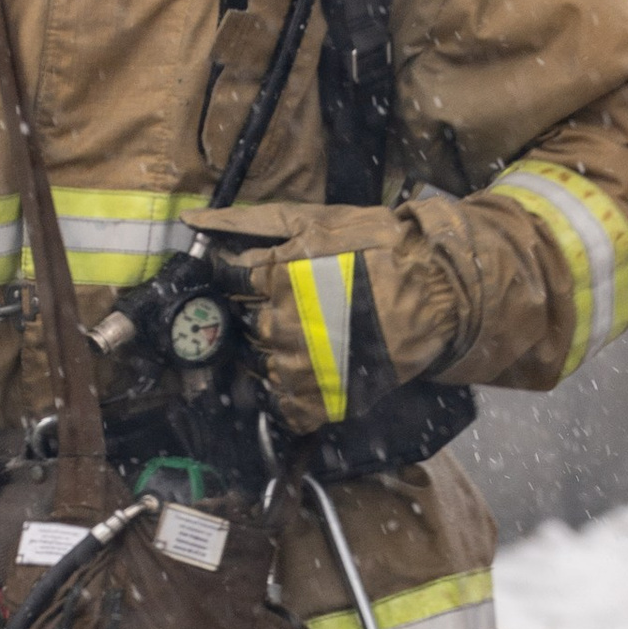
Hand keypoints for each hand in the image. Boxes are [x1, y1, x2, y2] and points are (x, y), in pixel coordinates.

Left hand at [196, 203, 470, 440]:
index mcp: (270, 278)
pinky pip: (282, 409)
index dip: (232, 279)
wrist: (435, 291)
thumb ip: (249, 222)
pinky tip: (308, 373)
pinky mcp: (318, 400)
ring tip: (304, 338)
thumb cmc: (376, 247)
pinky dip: (287, 396)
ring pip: (255, 368)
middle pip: (237, 327)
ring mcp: (297, 366)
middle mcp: (276, 325)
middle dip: (251, 318)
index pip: (224, 281)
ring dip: (268, 356)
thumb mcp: (313, 220)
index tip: (248, 280)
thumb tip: (191, 220)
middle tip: (287, 308)